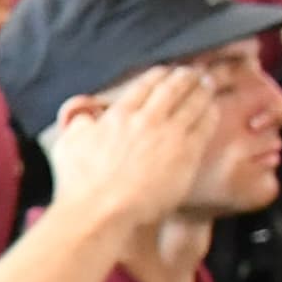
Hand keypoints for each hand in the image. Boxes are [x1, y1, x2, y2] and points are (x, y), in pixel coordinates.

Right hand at [48, 64, 220, 231]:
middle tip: (193, 72)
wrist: (102, 210)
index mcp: (118, 115)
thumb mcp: (68, 145)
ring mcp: (169, 135)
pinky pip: (204, 127)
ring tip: (208, 84)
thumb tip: (87, 118)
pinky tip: (213, 109)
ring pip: (192, 103)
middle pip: (172, 89)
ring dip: (201, 90)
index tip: (165, 71)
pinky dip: (209, 114)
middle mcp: (146, 119)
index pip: (144, 86)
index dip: (158, 75)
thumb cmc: (81, 184)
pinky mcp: (186, 154)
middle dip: (184, 77)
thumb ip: (79, 125)